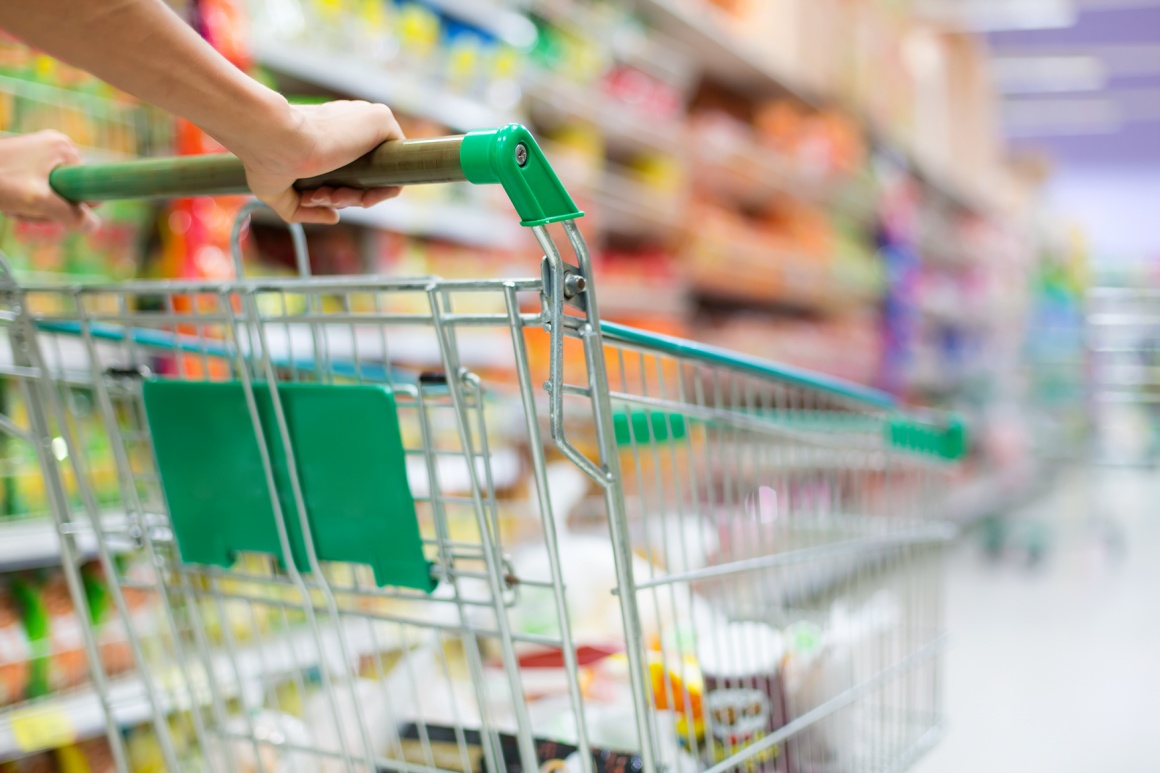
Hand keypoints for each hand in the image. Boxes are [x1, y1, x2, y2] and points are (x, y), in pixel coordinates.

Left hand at [0, 131, 99, 230]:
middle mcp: (56, 145)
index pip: (90, 185)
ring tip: (16, 205)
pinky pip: (41, 188)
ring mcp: (41, 151)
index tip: (51, 210)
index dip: (75, 205)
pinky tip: (13, 201)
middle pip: (72, 190)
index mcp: (65, 148)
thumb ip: (71, 215)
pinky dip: (29, 200)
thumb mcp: (37, 202)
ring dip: (38, 207)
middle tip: (29, 210)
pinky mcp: (28, 160)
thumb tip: (94, 226)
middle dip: (52, 207)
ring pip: (55, 193)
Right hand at [231, 100, 404, 223]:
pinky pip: (394, 173)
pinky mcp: (382, 121)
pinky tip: (351, 196)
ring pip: (377, 177)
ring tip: (323, 195)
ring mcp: (366, 122)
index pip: (347, 169)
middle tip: (314, 198)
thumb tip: (334, 217)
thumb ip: (304, 208)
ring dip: (352, 199)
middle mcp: (349, 124)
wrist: (270, 136)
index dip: (333, 193)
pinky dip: (377, 194)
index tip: (310, 198)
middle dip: (340, 196)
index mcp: (328, 131)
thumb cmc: (263, 158)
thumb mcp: (276, 191)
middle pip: (362, 176)